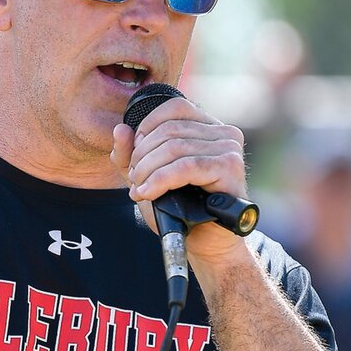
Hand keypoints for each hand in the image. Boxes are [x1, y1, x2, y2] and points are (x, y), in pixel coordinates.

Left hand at [110, 93, 248, 262]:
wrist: (203, 242)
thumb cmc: (179, 208)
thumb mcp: (147, 176)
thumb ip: (129, 154)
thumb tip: (120, 129)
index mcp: (207, 126)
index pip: (172, 109)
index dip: (146, 129)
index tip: (134, 157)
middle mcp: (223, 132)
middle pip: (169, 130)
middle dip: (142, 156)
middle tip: (134, 179)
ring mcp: (229, 148)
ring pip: (174, 148)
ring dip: (148, 170)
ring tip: (139, 188)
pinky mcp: (230, 168)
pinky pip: (186, 167)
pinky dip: (160, 180)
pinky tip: (148, 193)